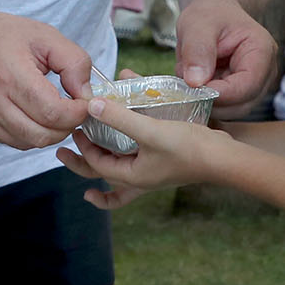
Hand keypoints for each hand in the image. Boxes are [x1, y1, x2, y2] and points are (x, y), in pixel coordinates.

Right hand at [0, 8, 93, 150]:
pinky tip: (29, 112)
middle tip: (71, 111)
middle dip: (66, 127)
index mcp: (12, 76)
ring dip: (47, 132)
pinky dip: (27, 133)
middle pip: (42, 135)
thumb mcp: (45, 36)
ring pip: (28, 143)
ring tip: (52, 111)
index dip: (76, 113)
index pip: (54, 114)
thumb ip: (74, 62)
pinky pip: (11, 141)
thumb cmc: (1, 34)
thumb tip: (86, 94)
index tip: (83, 103)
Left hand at [56, 98, 229, 201]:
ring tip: (84, 165)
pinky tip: (127, 157)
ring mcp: (152, 174)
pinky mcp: (163, 164)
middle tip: (60, 153)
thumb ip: (121, 117)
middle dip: (80, 165)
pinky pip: (136, 172)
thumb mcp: (150, 129)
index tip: (75, 126)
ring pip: (117, 178)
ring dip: (99, 169)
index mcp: (132, 175)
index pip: (97, 163)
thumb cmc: (188, 147)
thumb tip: (91, 105)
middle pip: (101, 175)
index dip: (83, 146)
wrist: (224, 159)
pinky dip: (125, 171)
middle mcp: (140, 178)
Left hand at [173, 0, 276, 118]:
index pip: (248, 86)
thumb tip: (195, 83)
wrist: (214, 12)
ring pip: (232, 111)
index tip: (193, 90)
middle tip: (184, 84)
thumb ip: (197, 50)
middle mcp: (265, 73)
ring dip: (206, 101)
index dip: (221, 94)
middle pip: (242, 104)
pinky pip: (224, 108)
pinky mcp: (241, 95)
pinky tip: (194, 83)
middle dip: (211, 100)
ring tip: (189, 77)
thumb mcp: (197, 24)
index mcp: (262, 52)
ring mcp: (255, 87)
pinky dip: (205, 101)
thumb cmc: (210, 13)